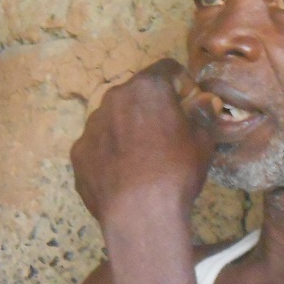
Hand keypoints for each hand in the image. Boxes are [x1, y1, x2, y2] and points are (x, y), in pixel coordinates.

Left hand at [70, 59, 223, 226]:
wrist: (139, 214)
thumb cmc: (176, 172)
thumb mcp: (203, 141)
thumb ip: (203, 114)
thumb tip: (205, 102)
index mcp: (147, 88)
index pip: (168, 69)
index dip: (182, 84)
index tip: (189, 104)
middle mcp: (113, 98)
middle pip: (137, 94)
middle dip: (152, 107)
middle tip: (167, 134)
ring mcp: (91, 126)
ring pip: (114, 119)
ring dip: (128, 129)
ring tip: (143, 160)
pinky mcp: (78, 153)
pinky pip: (98, 145)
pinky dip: (110, 154)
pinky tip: (124, 176)